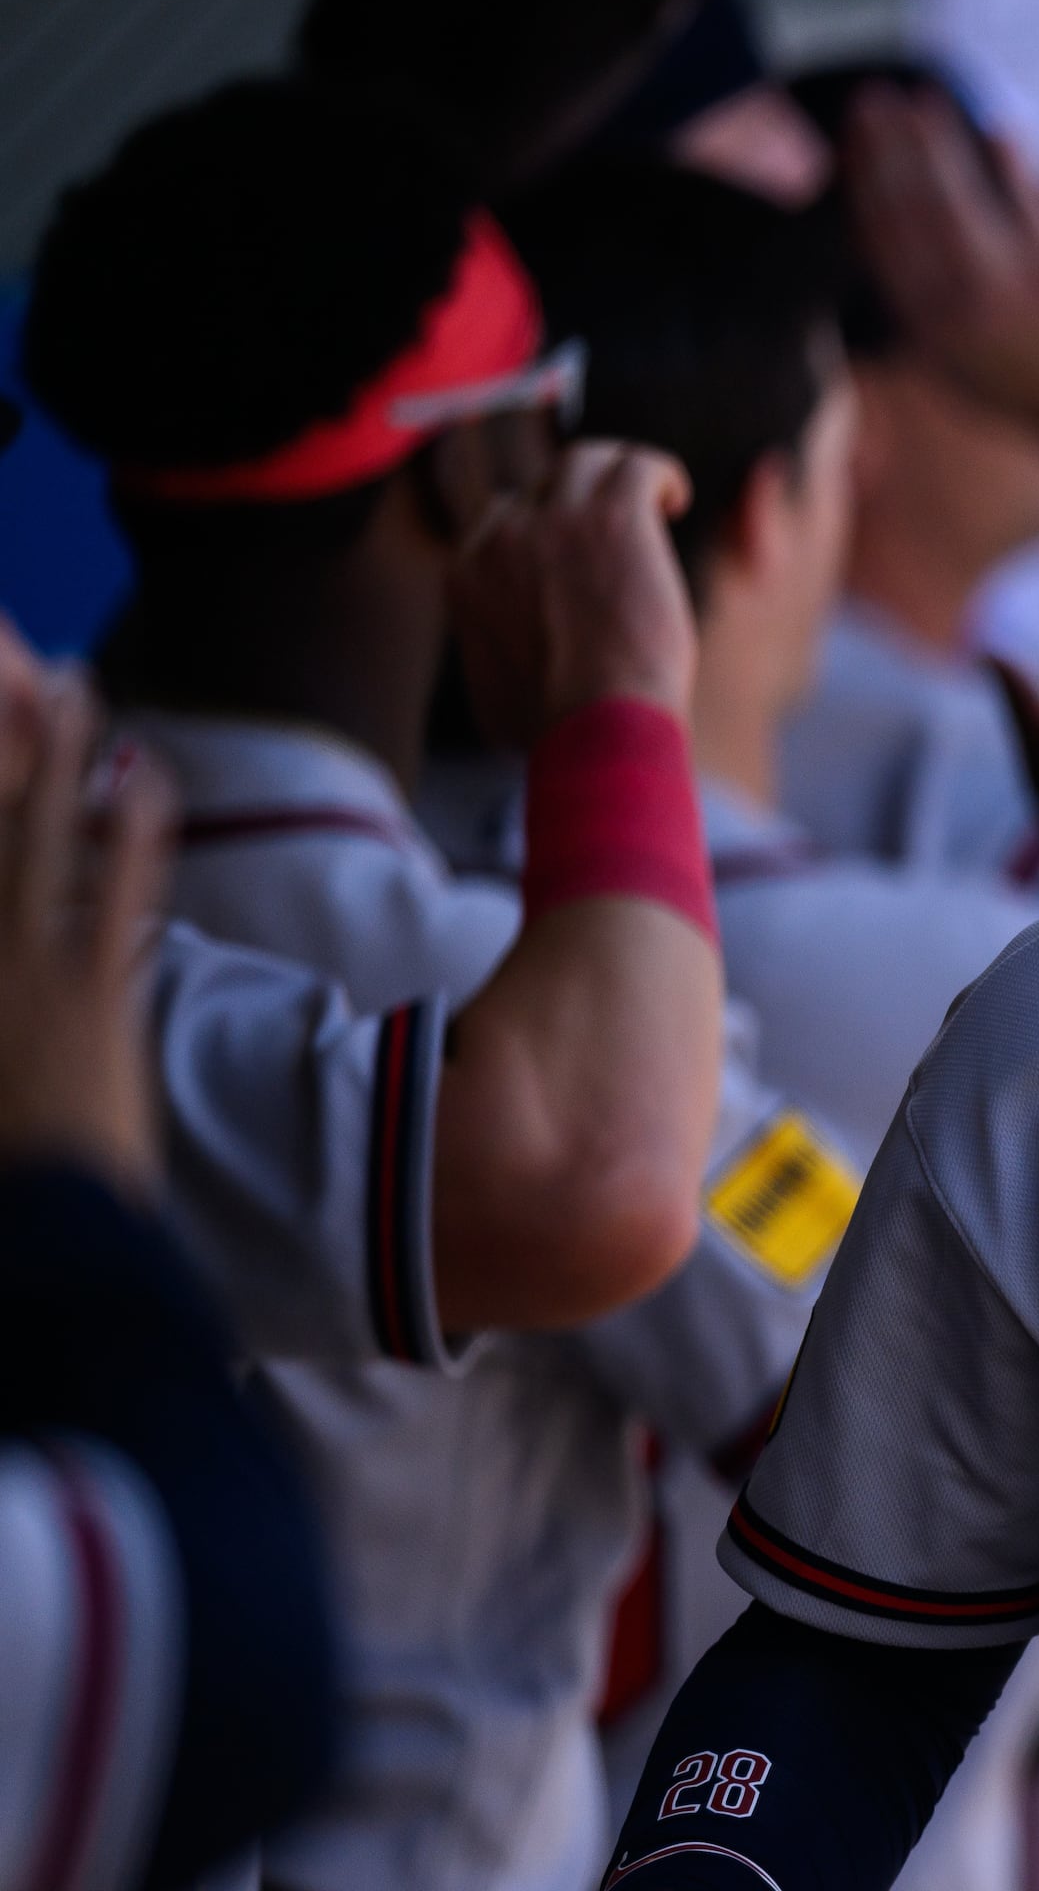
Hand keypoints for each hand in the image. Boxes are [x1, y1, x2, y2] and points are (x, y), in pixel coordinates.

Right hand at [0, 620, 172, 1191]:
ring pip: (34, 838)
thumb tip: (18, 987)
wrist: (35, 1246)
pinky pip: (119, 891)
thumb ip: (2, 1010)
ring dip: (57, 758)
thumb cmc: (3, 1184)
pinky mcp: (93, 997)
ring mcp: (22, 974)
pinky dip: (133, 830)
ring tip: (74, 685)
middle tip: (15, 670)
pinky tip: (147, 772)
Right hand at [450, 439, 697, 748]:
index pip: (501, 520)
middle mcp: (504, 536)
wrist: (595, 724)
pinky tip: (676, 501)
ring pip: (588, 460)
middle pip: (545, 485)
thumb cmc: (556, 731)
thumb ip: (494, 659)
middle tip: (624, 527)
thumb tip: (504, 672)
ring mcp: (557, 519)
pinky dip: (660, 476)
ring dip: (620, 474)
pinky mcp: (614, 516)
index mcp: (469, 573)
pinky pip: (638, 466)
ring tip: (655, 504)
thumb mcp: (493, 696)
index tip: (582, 551)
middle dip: (584, 499)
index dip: (546, 528)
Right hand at [844, 84, 1038, 454]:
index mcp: (931, 332)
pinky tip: (995, 127)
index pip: (882, 240)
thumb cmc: (1038, 389)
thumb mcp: (960, 364)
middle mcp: (965, 309)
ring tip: (918, 100)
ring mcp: (1020, 287)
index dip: (864, 183)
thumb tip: (883, 233)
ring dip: (936, 141)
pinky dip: (1012, 159)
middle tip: (872, 100)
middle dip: (889, 148)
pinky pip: (1033, 199)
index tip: (852, 140)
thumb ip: (922, 305)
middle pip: (914, 209)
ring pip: (963, 196)